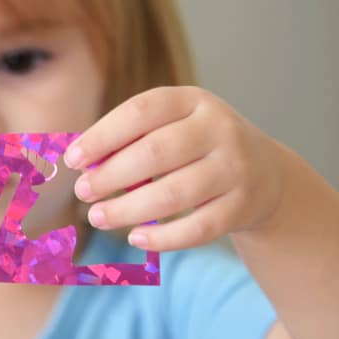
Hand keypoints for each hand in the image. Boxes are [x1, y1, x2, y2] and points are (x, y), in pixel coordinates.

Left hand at [64, 86, 285, 250]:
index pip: (140, 112)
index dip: (101, 136)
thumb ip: (131, 140)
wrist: (266, 173)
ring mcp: (235, 168)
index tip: (72, 159)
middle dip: (110, 176)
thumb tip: (82, 165)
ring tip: (98, 217)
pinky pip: (198, 228)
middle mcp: (219, 129)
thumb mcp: (172, 127)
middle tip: (82, 192)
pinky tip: (136, 238)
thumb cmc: (197, 147)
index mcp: (192, 100)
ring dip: (127, 210)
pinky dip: (162, 237)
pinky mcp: (243, 206)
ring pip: (174, 195)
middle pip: (154, 154)